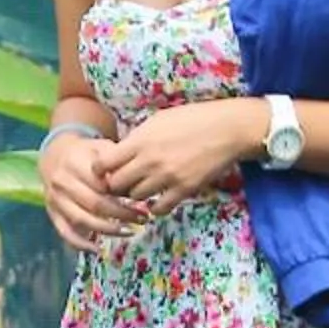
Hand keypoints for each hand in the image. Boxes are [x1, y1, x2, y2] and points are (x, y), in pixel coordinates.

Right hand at [40, 131, 144, 254]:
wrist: (54, 155)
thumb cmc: (85, 153)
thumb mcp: (101, 147)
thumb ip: (116, 163)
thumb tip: (137, 184)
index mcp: (75, 163)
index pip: (102, 184)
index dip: (124, 195)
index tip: (144, 201)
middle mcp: (63, 182)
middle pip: (95, 203)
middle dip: (121, 214)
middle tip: (142, 218)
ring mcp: (56, 199)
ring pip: (82, 220)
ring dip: (107, 230)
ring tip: (129, 232)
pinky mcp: (52, 213)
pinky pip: (65, 232)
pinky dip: (80, 244)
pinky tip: (97, 249)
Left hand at [104, 98, 267, 220]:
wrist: (228, 129)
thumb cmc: (193, 119)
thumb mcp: (158, 120)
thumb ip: (137, 137)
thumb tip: (120, 151)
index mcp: (140, 140)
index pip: (104, 164)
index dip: (100, 169)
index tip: (105, 170)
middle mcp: (149, 161)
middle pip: (116, 185)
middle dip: (115, 184)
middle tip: (122, 182)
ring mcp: (167, 177)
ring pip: (135, 197)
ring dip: (136, 194)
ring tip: (143, 187)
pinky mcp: (184, 190)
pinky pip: (158, 209)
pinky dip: (155, 206)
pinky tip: (159, 198)